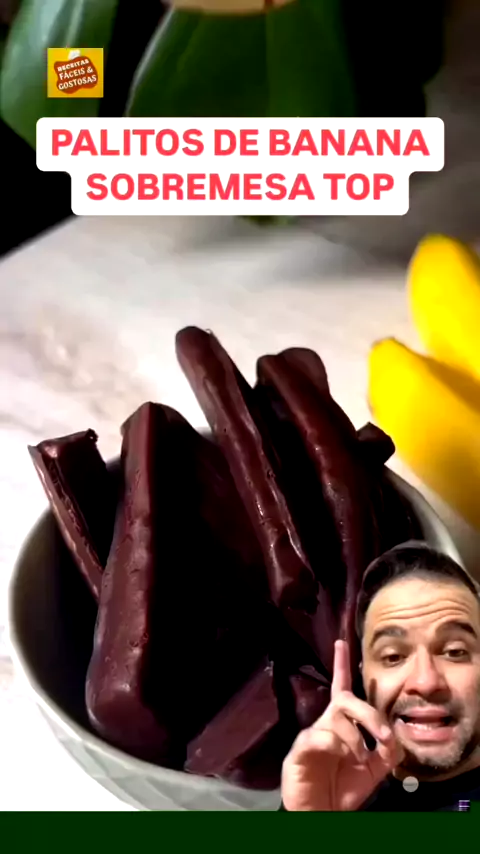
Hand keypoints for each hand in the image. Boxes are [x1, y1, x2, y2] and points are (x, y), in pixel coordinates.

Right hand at [281, 640, 403, 810]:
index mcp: (342, 723)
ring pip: (336, 720)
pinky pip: (318, 737)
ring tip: (359, 759)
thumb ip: (388, 751)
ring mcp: (312, 735)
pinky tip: (340, 757)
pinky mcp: (300, 750)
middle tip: (385, 736)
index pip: (342, 687)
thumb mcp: (375, 770)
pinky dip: (335, 745)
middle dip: (369, 714)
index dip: (341, 664)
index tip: (341, 642)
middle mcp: (326, 723)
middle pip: (345, 699)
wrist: (324, 813)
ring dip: (356, 740)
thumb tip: (396, 736)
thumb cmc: (345, 787)